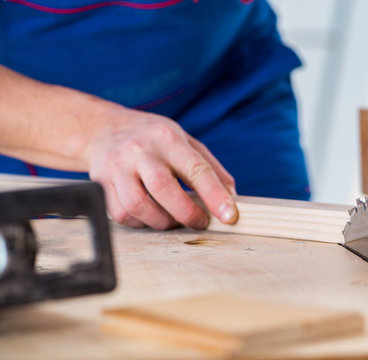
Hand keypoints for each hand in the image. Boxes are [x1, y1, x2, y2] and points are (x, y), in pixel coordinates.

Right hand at [84, 105, 237, 229]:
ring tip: (174, 220)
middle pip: (164, 188)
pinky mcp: (101, 182)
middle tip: (200, 222)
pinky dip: (141, 222)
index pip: (195, 168)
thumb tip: (232, 196)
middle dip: (187, 213)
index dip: (215, 195)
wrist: (104, 128)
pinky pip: (122, 213)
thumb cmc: (153, 138)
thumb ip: (210, 167)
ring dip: (162, 222)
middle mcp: (140, 150)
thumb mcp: (186, 141)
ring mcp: (117, 166)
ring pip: (139, 205)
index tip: (229, 216)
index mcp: (168, 137)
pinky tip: (150, 216)